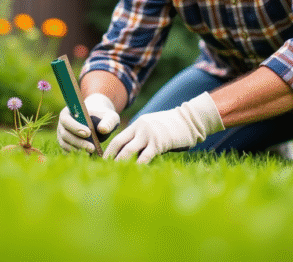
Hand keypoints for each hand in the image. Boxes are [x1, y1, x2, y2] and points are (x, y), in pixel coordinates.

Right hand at [57, 93, 119, 153]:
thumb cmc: (103, 116)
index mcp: (69, 112)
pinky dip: (76, 154)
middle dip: (78, 142)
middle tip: (92, 148)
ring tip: (91, 153)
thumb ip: (108, 121)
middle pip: (65, 134)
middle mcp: (62, 124)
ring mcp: (62, 135)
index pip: (66, 120)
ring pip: (65, 144)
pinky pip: (67, 151)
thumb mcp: (109, 116)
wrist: (99, 121)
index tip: (88, 133)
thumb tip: (103, 129)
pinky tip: (87, 156)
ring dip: (77, 150)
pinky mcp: (65, 144)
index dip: (75, 127)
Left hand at [104, 92, 223, 163]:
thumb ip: (143, 138)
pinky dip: (138, 165)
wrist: (189, 120)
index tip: (103, 162)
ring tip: (114, 173)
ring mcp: (149, 135)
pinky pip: (145, 156)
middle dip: (111, 157)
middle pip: (120, 143)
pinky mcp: (159, 142)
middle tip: (103, 169)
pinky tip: (134, 173)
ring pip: (129, 150)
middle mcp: (140, 128)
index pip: (118, 138)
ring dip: (120, 162)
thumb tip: (133, 154)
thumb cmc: (172, 127)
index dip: (109, 151)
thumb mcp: (153, 128)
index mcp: (138, 125)